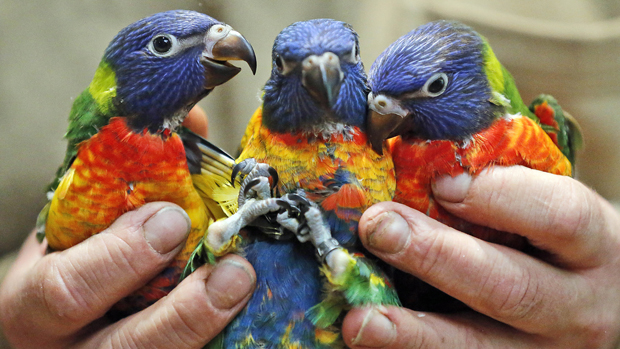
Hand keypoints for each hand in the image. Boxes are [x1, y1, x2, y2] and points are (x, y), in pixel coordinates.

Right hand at [0, 107, 255, 348]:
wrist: (73, 313)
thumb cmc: (80, 252)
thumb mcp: (86, 216)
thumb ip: (131, 168)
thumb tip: (192, 118)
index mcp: (37, 300)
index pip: (64, 290)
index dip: (119, 258)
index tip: (172, 218)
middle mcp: (71, 347)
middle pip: (122, 348)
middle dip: (180, 313)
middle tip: (231, 270)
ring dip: (208, 327)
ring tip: (243, 282)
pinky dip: (223, 335)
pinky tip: (247, 307)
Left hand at [342, 166, 619, 347]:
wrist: (605, 301)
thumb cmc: (565, 243)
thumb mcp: (556, 209)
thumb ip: (507, 189)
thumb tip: (423, 160)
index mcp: (596, 244)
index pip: (559, 217)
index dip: (497, 196)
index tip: (441, 182)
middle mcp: (581, 306)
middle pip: (510, 287)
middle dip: (437, 256)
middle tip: (379, 228)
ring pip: (478, 345)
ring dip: (414, 332)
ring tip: (360, 319)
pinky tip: (373, 340)